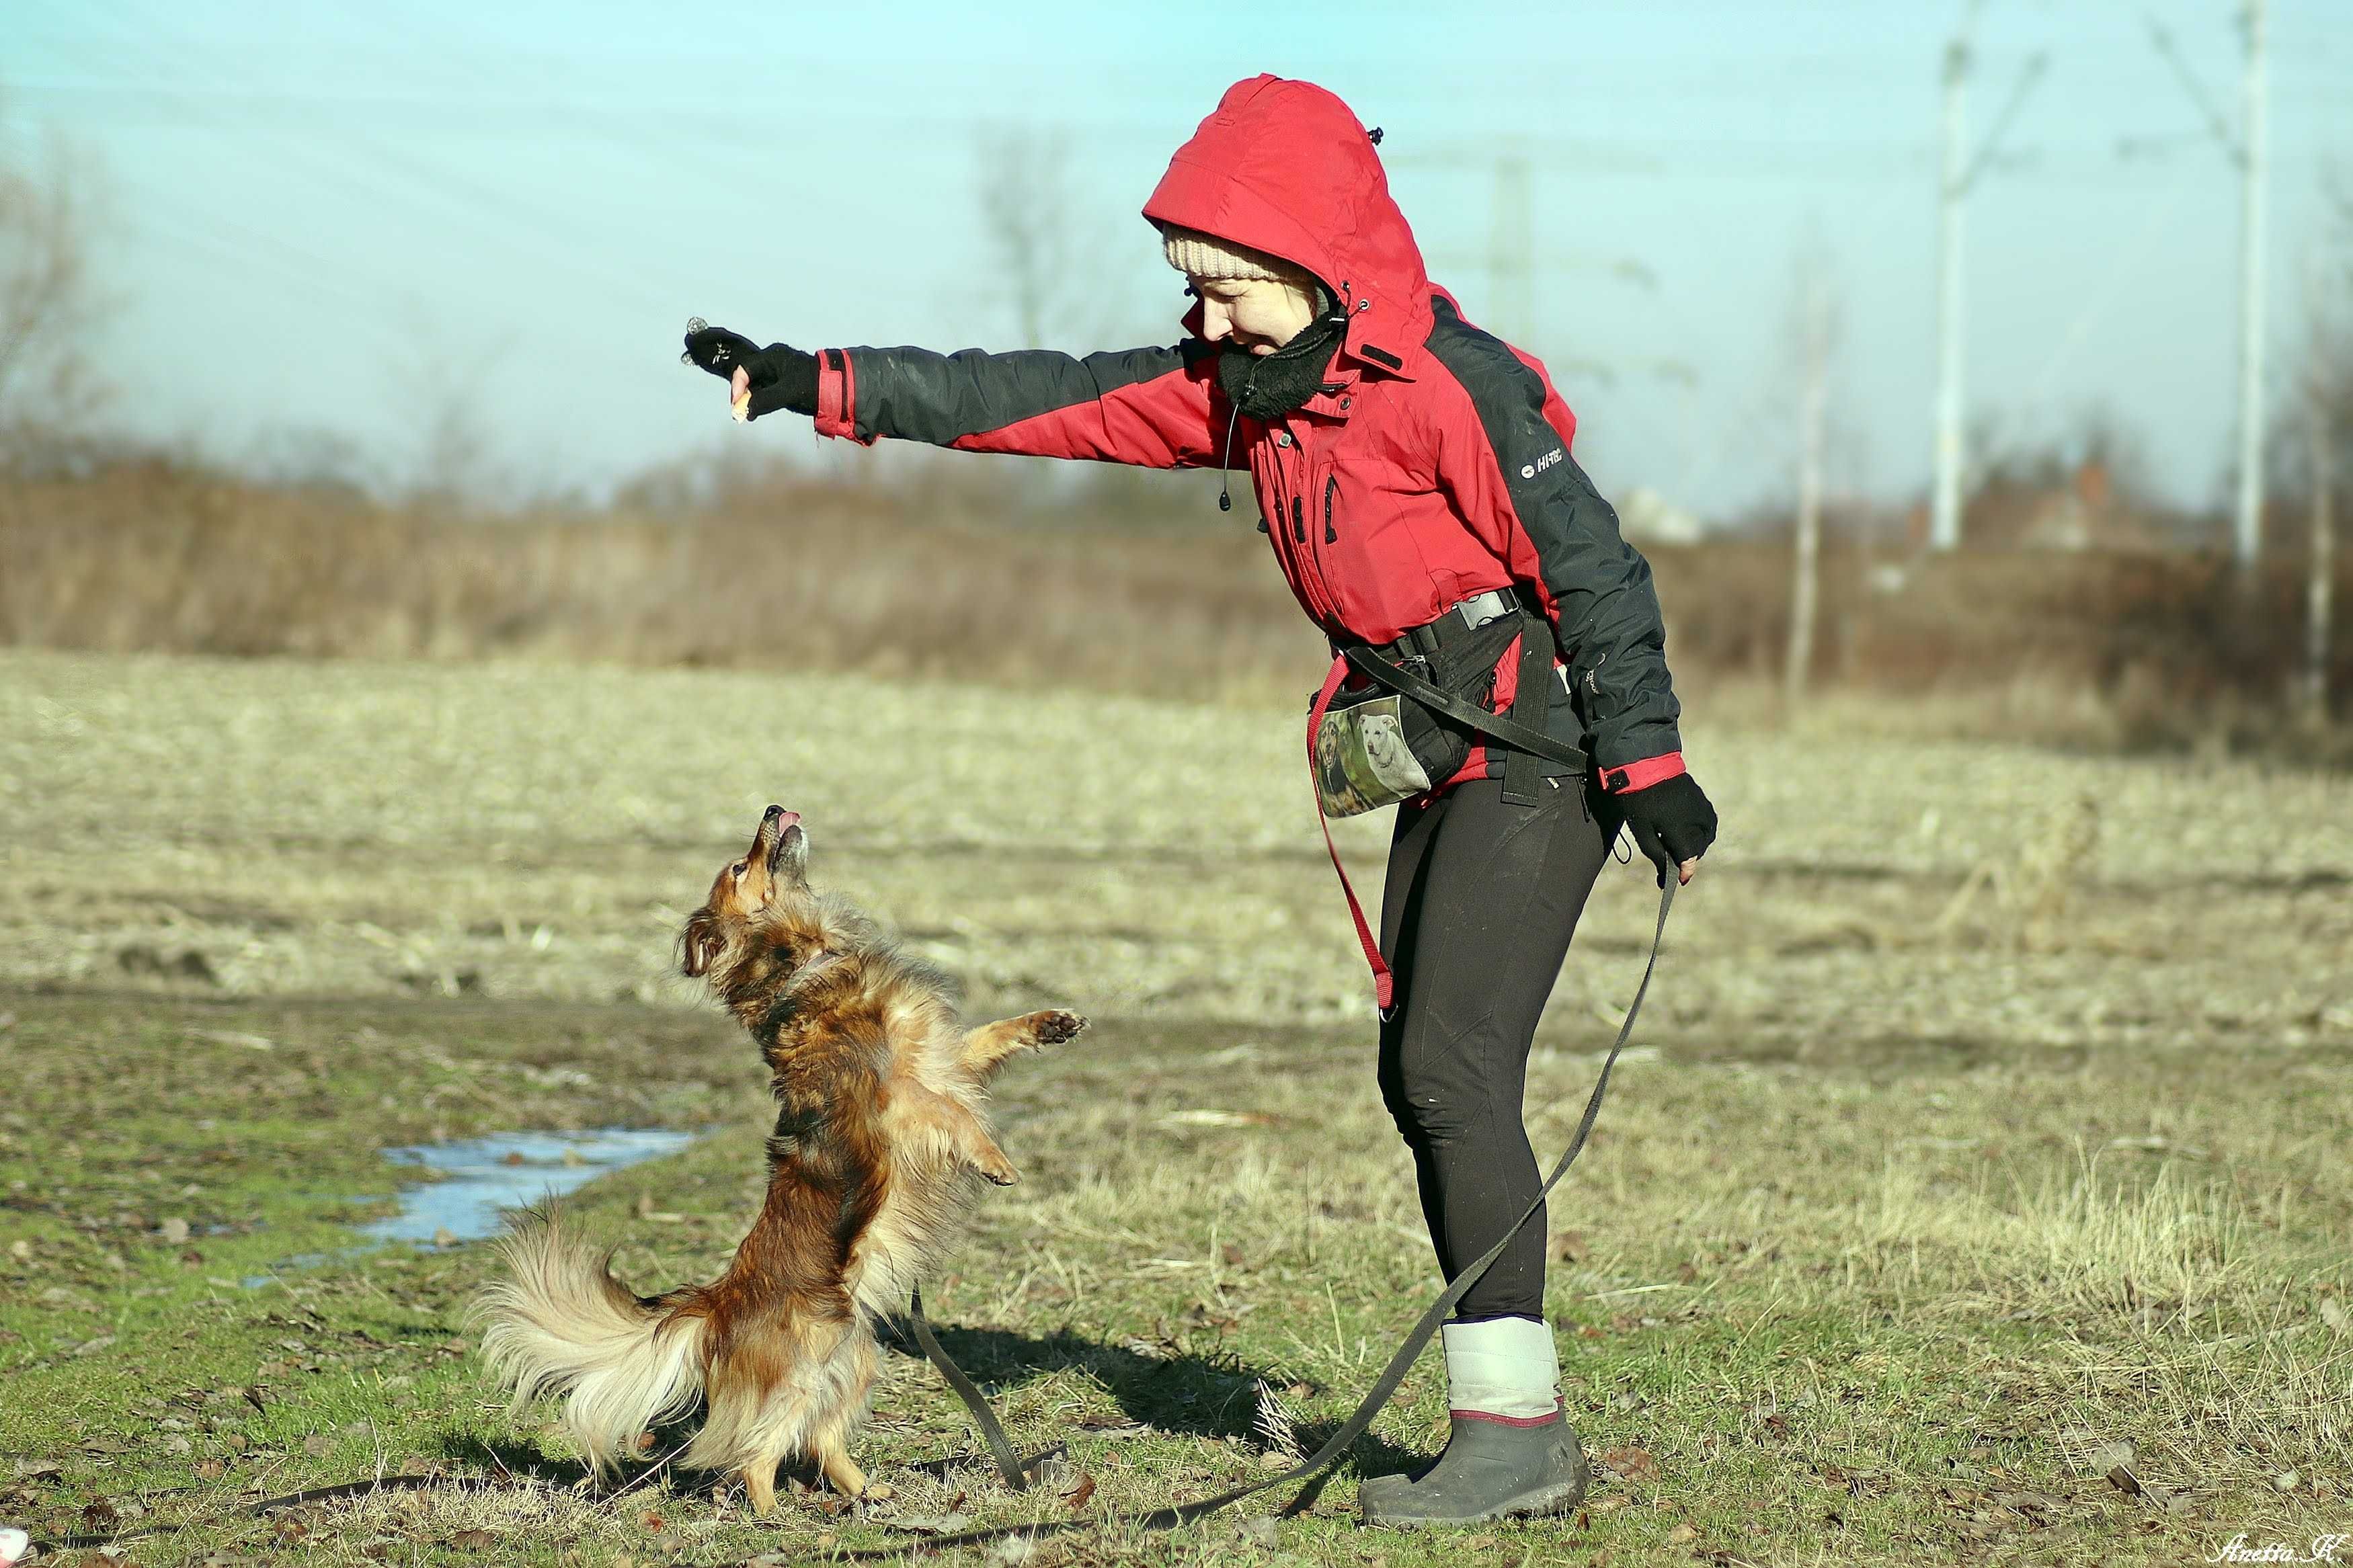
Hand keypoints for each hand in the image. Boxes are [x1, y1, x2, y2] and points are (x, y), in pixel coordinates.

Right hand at [680, 319, 818, 421]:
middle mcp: (772, 360)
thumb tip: (745, 409)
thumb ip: (766, 399)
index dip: (737, 387)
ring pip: (754, 384)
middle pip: (747, 376)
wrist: (838, 387)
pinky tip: (756, 412)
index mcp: (772, 356)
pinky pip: (763, 389)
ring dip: (749, 399)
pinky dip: (758, 400)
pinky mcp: (781, 382)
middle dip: (740, 393)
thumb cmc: (814, 384)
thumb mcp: (789, 392)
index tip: (737, 405)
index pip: (745, 369)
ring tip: (747, 414)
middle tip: (738, 411)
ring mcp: (777, 370)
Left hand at [1613, 772, 1715, 887]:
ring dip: (1693, 845)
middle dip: (1685, 857)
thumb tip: (1666, 874)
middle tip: (1669, 858)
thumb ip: (1656, 853)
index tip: (1680, 881)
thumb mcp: (1641, 830)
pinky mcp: (1703, 801)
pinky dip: (1698, 832)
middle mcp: (1696, 820)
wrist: (1645, 763)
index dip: (1684, 872)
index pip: (1689, 858)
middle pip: (1697, 850)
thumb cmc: (1638, 799)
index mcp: (1680, 828)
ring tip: (1675, 842)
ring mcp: (1702, 809)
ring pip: (1705, 838)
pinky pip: (1706, 824)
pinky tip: (1683, 829)